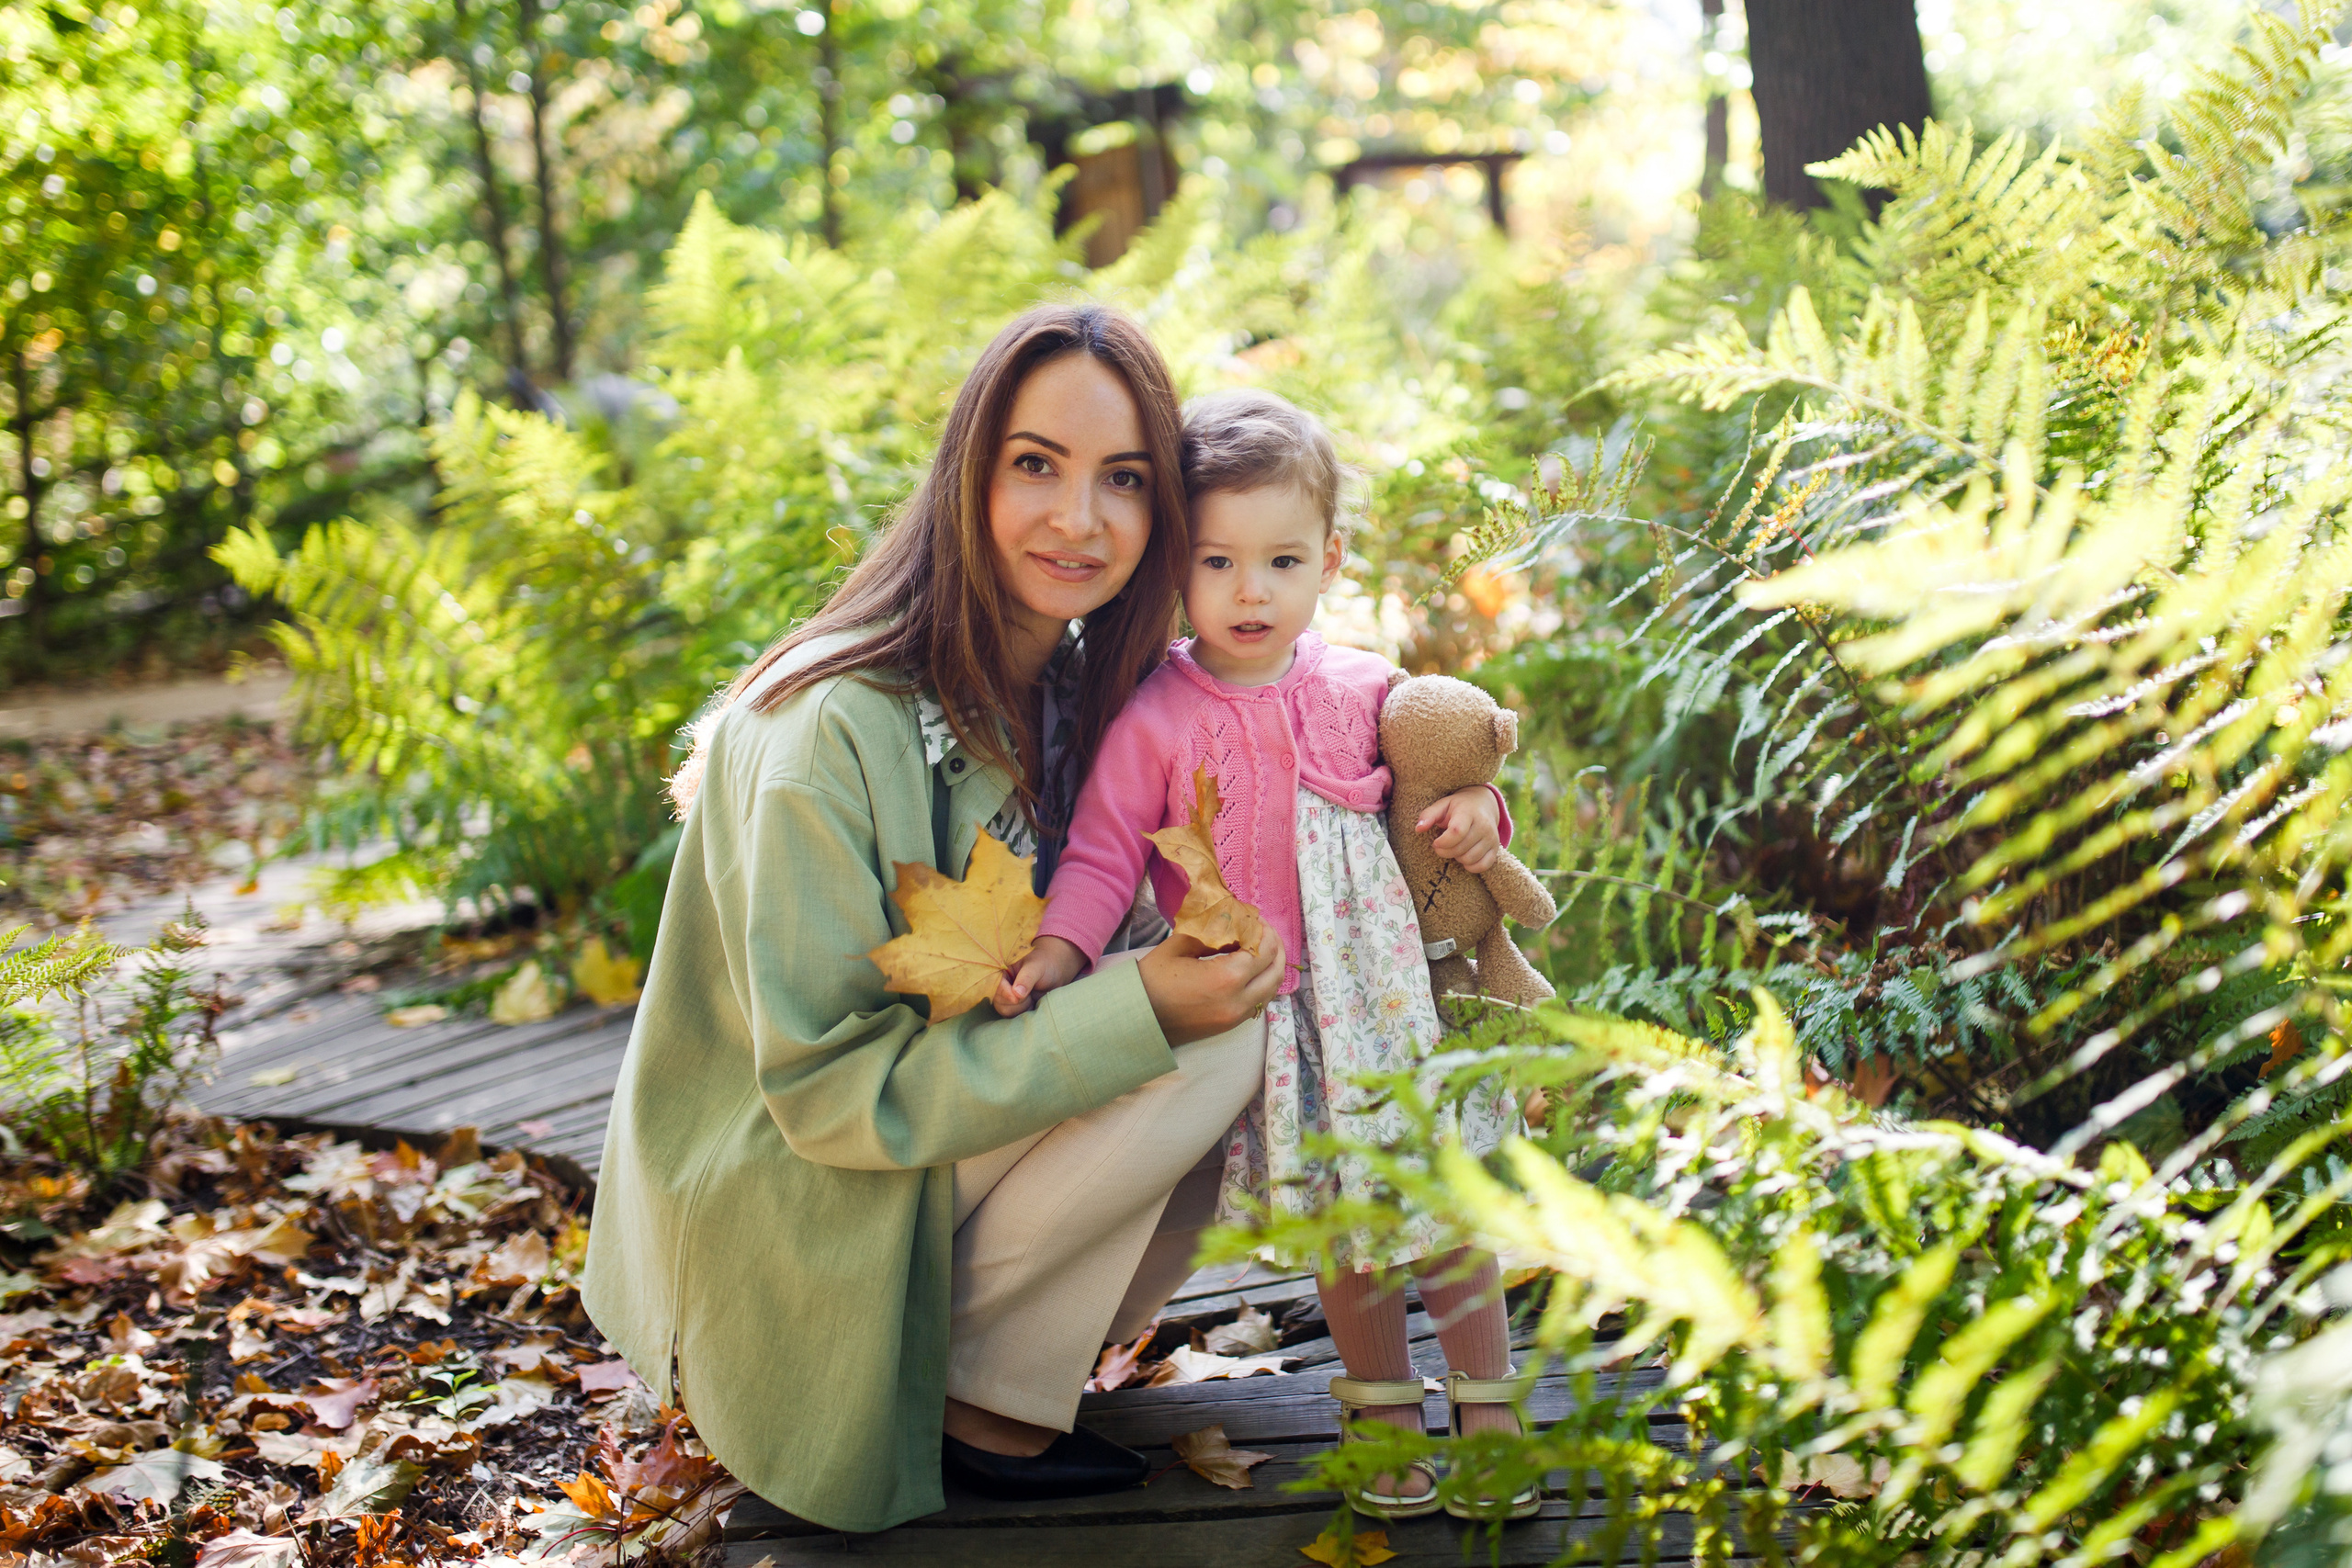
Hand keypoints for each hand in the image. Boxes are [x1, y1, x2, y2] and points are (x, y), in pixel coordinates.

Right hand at [993, 935, 1086, 1016]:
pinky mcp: (1016, 1007)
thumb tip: (1017, 994)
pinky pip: (1014, 1017)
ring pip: (1006, 1011)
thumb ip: (1027, 978)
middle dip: (1016, 1002)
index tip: (1017, 998)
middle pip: (998, 1002)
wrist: (1056, 971)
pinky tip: (1033, 1004)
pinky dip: (1025, 1014)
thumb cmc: (1044, 964)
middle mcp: (1002, 985)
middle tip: (1030, 995)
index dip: (1005, 994)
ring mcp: (1008, 998)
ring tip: (1032, 998)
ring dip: (1021, 1009)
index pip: (996, 986)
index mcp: (1002, 972)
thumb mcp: (1036, 967)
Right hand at [1137, 930, 1285, 1045]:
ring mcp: (1237, 1017)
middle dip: (1274, 946)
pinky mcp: (1231, 1025)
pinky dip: (1262, 982)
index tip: (1252, 918)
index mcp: (1227, 978)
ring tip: (1260, 948)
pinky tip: (1249, 969)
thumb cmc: (1151, 981)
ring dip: (1271, 966)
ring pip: (1272, 988)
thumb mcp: (1179, 946)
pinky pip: (1259, 1001)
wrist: (1135, 1020)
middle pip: (1276, 970)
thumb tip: (1232, 923)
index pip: (1263, 948)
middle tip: (1262, 931)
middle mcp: (1239, 1000)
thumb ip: (1211, 932)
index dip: (1262, 929)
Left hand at [1418, 785, 1502, 873]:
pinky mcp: (1495, 848)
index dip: (1442, 842)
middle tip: (1441, 846)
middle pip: (1461, 849)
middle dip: (1445, 851)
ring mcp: (1491, 838)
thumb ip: (1428, 815)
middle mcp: (1483, 825)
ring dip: (1457, 858)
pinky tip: (1464, 857)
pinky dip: (1471, 866)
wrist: (1483, 804)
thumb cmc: (1457, 806)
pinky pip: (1483, 866)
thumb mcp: (1442, 805)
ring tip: (1454, 848)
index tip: (1435, 842)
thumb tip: (1418, 829)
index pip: (1457, 832)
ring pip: (1470, 859)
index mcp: (1468, 813)